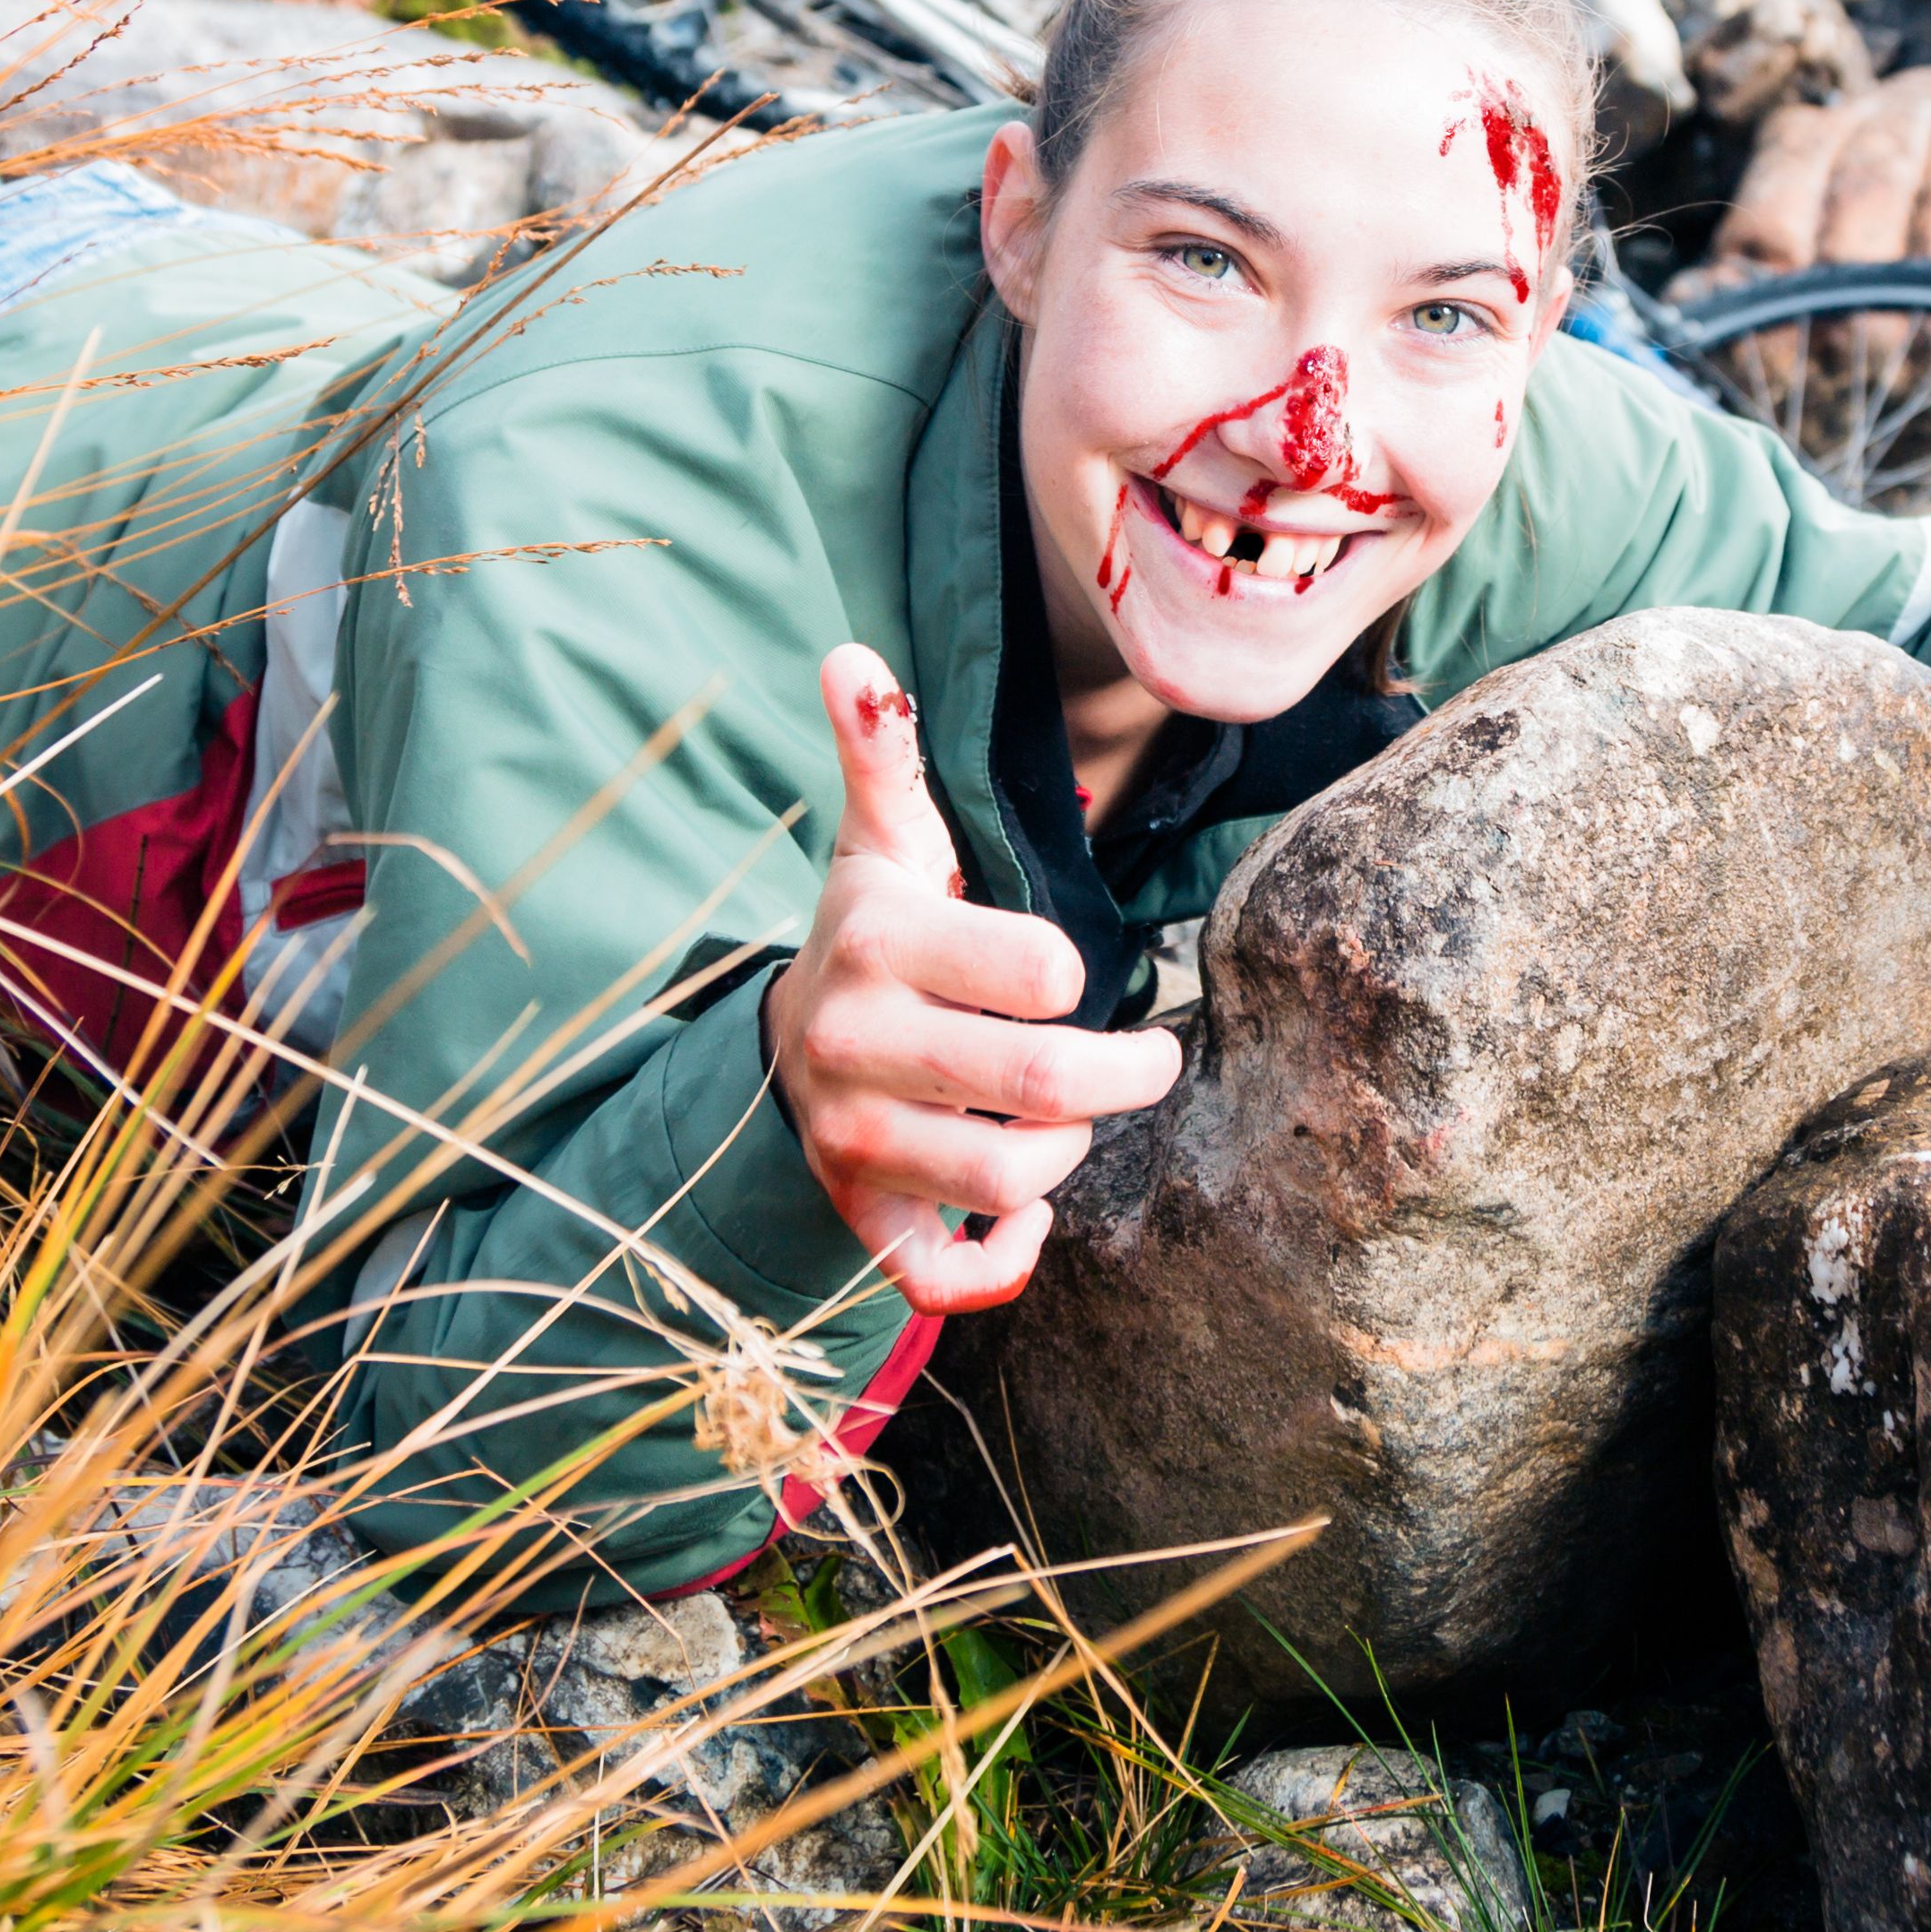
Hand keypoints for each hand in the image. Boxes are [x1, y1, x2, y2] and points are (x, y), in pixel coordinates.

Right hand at [759, 643, 1185, 1315]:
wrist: (781, 1042)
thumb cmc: (870, 931)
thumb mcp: (882, 842)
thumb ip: (882, 753)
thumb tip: (852, 654)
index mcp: (879, 942)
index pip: (1039, 971)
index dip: (1080, 974)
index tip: (1078, 973)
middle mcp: (856, 1044)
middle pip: (1040, 1083)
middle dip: (1124, 1073)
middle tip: (1150, 1057)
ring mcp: (854, 1138)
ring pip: (1006, 1178)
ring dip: (1068, 1154)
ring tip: (1073, 1117)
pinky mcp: (858, 1212)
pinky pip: (936, 1277)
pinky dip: (997, 1265)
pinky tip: (1028, 1222)